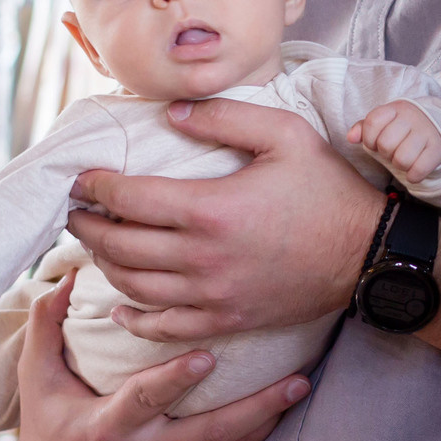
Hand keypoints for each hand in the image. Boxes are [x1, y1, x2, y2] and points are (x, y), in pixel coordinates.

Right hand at [4, 274, 306, 440]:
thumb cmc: (47, 427)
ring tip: (297, 392)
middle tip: (296, 380)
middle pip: (208, 434)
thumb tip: (64, 277)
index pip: (146, 399)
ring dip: (263, 424)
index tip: (210, 355)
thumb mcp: (37, 379)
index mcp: (105, 428)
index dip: (176, 379)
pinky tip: (273, 419)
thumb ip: (47, 327)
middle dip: (256, 408)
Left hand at [72, 97, 384, 344]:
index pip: (130, 200)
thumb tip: (169, 113)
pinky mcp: (226, 321)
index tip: (81, 179)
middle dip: (87, 226)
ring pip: (134, 287)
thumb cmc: (327, 189)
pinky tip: (119, 308)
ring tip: (94, 244)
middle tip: (74, 210)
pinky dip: (134, 320)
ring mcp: (212, 296)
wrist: (366, 253)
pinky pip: (164, 327)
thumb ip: (224, 118)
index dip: (96, 188)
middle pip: (121, 245)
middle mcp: (203, 258)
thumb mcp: (284, 134)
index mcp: (211, 209)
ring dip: (104, 265)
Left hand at [350, 100, 440, 183]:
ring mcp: (427, 132)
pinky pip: (418, 170)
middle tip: (393, 150)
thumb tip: (351, 137)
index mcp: (395, 108)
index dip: (369, 139)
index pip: (372, 122)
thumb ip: (363, 129)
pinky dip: (413, 176)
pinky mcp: (438, 149)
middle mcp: (412, 117)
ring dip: (399, 165)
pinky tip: (414, 169)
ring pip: (402, 159)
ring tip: (404, 158)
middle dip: (385, 153)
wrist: (435, 128)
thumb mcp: (383, 124)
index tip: (374, 142)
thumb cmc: (401, 129)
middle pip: (385, 144)